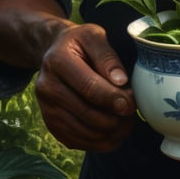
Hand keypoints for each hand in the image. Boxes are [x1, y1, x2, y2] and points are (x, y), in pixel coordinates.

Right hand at [34, 21, 135, 151]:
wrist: (54, 52)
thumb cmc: (79, 43)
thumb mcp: (94, 36)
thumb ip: (107, 56)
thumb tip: (120, 81)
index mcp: (57, 61)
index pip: (89, 87)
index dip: (113, 98)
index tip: (132, 104)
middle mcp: (46, 87)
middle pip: (87, 114)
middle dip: (115, 119)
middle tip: (132, 113)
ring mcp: (46, 109)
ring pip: (84, 132)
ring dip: (110, 133)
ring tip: (126, 122)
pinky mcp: (51, 125)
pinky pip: (78, 142)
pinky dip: (99, 142)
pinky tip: (114, 131)